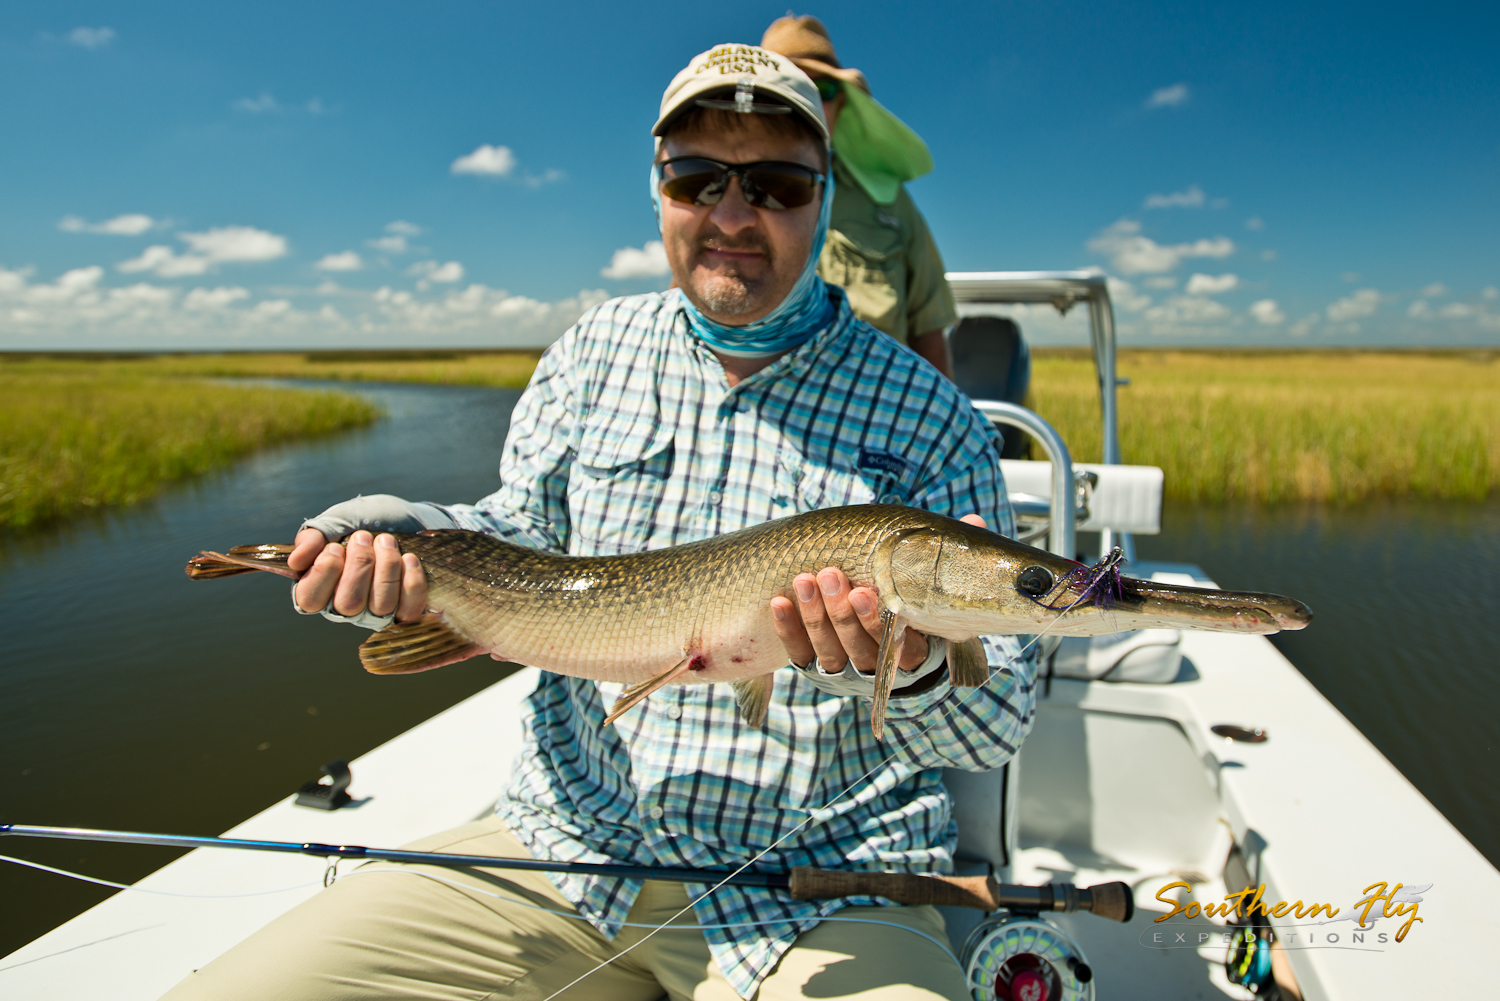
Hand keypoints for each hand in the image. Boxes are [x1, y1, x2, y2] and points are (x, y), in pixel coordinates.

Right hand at [288, 528, 426, 620]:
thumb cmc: (363, 523)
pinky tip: (408, 558)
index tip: (335, 547)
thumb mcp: (334, 522)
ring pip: (380, 606)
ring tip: (386, 541)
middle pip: (348, 604)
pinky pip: (409, 609)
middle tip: (364, 537)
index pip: (310, 599)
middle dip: (359, 565)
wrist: (402, 520)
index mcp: (320, 588)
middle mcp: (346, 607)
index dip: (322, 574)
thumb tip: (296, 561)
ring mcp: (377, 612)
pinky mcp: (406, 610)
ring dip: (386, 568)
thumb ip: (312, 538)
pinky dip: (411, 582)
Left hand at [770, 513, 985, 674]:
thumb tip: (976, 520)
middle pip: (859, 648)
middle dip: (843, 612)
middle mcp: (879, 668)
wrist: (885, 643)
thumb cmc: (914, 603)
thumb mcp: (934, 586)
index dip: (877, 620)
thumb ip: (950, 556)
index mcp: (914, 652)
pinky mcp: (816, 668)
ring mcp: (846, 671)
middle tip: (831, 576)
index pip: (897, 645)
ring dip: (815, 615)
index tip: (866, 591)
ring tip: (804, 579)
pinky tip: (778, 601)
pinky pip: (799, 652)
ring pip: (829, 651)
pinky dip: (788, 628)